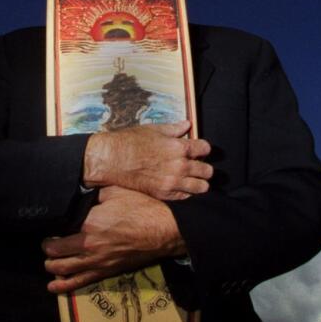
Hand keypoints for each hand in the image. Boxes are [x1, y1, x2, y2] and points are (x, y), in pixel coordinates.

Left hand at [43, 187, 185, 292]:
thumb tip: (81, 195)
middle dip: (48, 250)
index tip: (51, 226)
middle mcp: (89, 246)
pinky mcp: (107, 271)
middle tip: (49, 244)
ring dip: (52, 268)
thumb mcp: (115, 191)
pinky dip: (64, 286)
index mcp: (89, 223)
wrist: (165, 230)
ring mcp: (97, 261)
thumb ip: (93, 194)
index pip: (58, 231)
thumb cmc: (142, 208)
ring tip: (49, 264)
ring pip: (63, 270)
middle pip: (55, 254)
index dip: (51, 230)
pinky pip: (80, 282)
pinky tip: (53, 287)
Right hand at [83, 120, 212, 200]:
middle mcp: (180, 166)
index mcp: (180, 147)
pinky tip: (180, 186)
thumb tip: (187, 125)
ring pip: (202, 187)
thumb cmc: (131, 142)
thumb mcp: (154, 129)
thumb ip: (175, 129)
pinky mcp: (164, 193)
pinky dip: (186, 192)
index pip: (206, 149)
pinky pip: (186, 197)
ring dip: (199, 182)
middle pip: (207, 170)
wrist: (112, 159)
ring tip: (192, 179)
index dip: (202, 149)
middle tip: (196, 165)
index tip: (198, 150)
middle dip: (204, 167)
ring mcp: (173, 182)